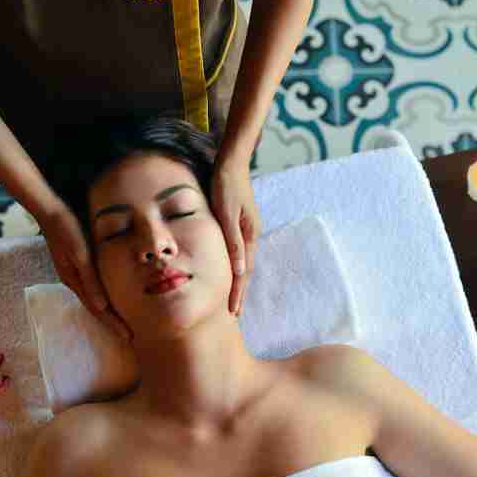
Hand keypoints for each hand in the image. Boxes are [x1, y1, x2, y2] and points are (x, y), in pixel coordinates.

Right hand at [37, 205, 130, 341]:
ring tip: (123, 321)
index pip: (98, 310)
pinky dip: (104, 296)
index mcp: (75, 281)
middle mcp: (75, 280)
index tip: (128, 337)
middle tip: (130, 336)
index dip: (113, 324)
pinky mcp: (79, 262)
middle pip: (96, 308)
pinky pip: (93, 286)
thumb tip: (101, 308)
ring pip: (95, 298)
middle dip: (112, 322)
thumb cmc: (67, 231)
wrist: (51, 210)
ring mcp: (75, 272)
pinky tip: (110, 297)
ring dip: (109, 311)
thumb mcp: (80, 255)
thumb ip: (90, 281)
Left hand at [210, 158, 259, 316]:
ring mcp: (246, 229)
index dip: (238, 293)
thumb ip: (233, 242)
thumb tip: (240, 271)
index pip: (243, 272)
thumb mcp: (227, 214)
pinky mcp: (239, 223)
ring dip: (238, 281)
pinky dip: (235, 265)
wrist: (230, 162)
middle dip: (240, 292)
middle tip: (234, 314)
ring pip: (243, 261)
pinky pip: (238, 251)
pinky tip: (231, 270)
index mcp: (249, 235)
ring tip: (233, 298)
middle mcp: (251, 235)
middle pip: (246, 270)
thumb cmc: (226, 186)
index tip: (233, 312)